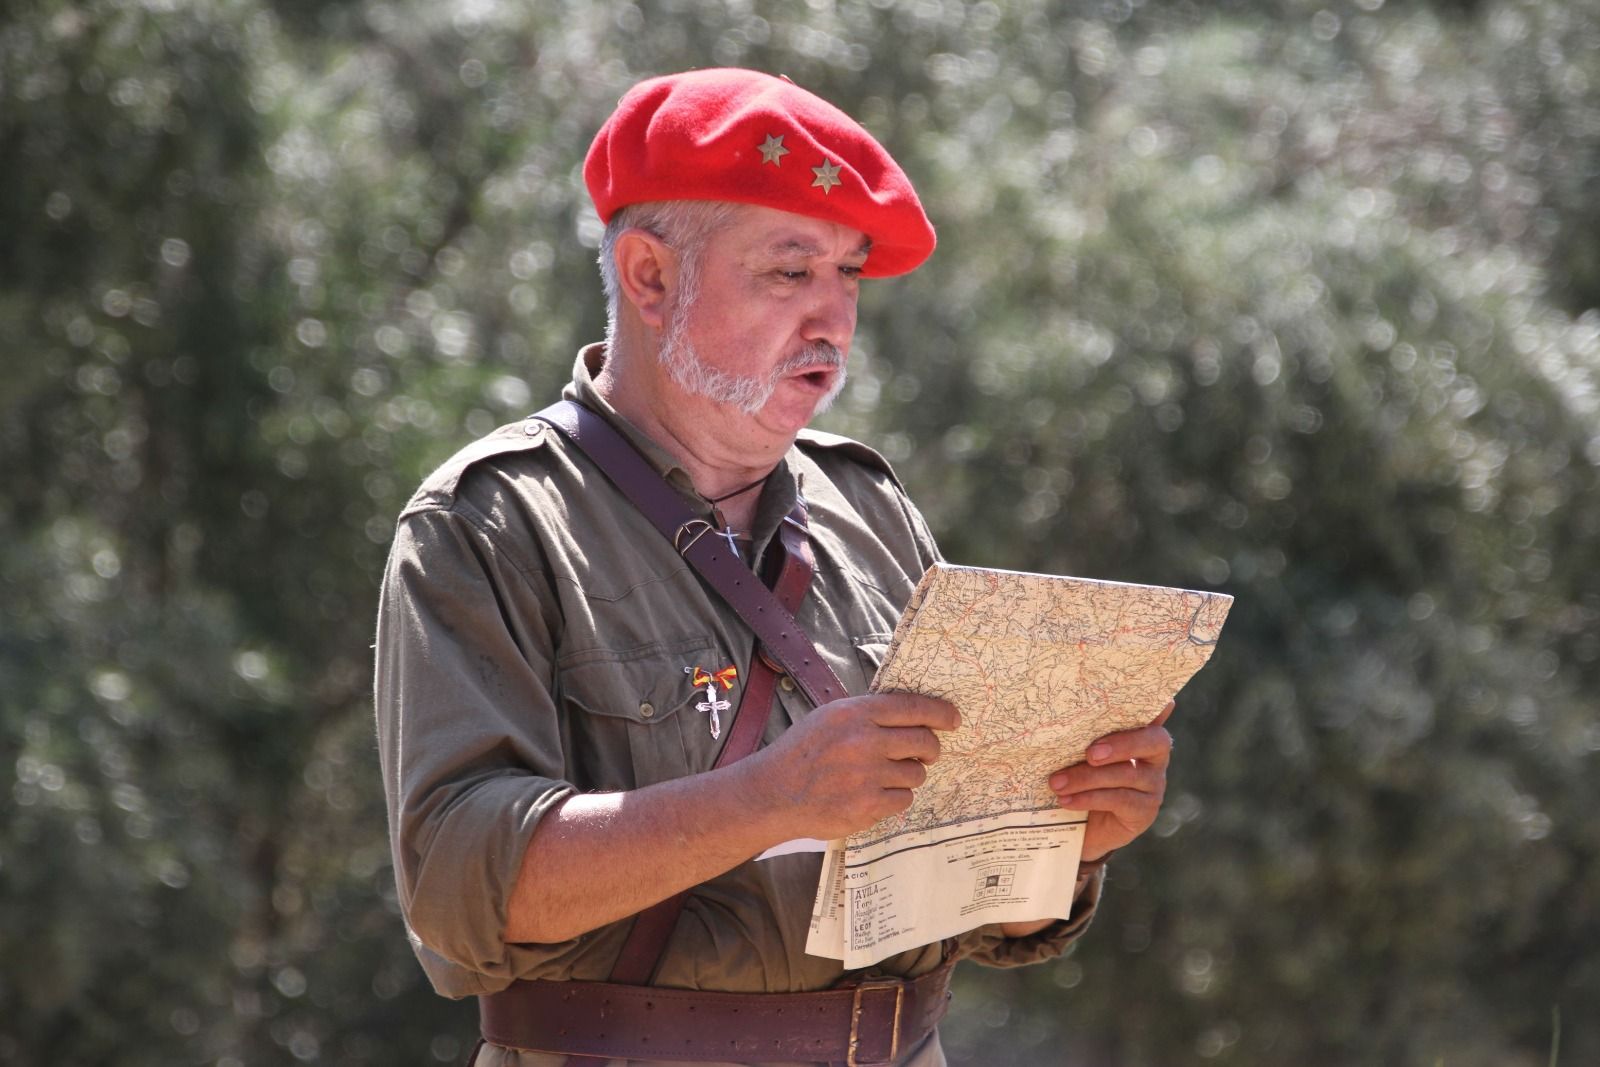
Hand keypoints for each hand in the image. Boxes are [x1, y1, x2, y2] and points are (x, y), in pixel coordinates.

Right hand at [748, 692, 959, 842]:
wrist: (773, 793)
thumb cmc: (801, 753)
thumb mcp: (829, 717)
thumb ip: (867, 714)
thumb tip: (912, 716)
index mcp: (855, 713)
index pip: (913, 708)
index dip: (940, 713)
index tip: (953, 719)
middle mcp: (864, 741)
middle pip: (924, 742)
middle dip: (930, 749)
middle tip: (924, 754)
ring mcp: (867, 775)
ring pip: (916, 774)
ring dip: (907, 776)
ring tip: (882, 777)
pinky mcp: (868, 805)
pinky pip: (904, 799)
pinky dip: (895, 798)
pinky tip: (873, 795)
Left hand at [1047, 700, 1174, 860]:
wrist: (1081, 826)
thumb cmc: (1080, 777)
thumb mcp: (1078, 754)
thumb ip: (1081, 735)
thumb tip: (1060, 719)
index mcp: (1140, 733)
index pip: (1152, 714)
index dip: (1154, 707)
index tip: (1148, 702)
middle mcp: (1154, 757)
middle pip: (1152, 742)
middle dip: (1121, 745)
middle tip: (1089, 753)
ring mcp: (1154, 784)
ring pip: (1127, 774)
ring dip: (1087, 778)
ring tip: (1057, 783)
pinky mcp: (1145, 810)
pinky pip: (1120, 800)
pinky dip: (1089, 798)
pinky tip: (1067, 800)